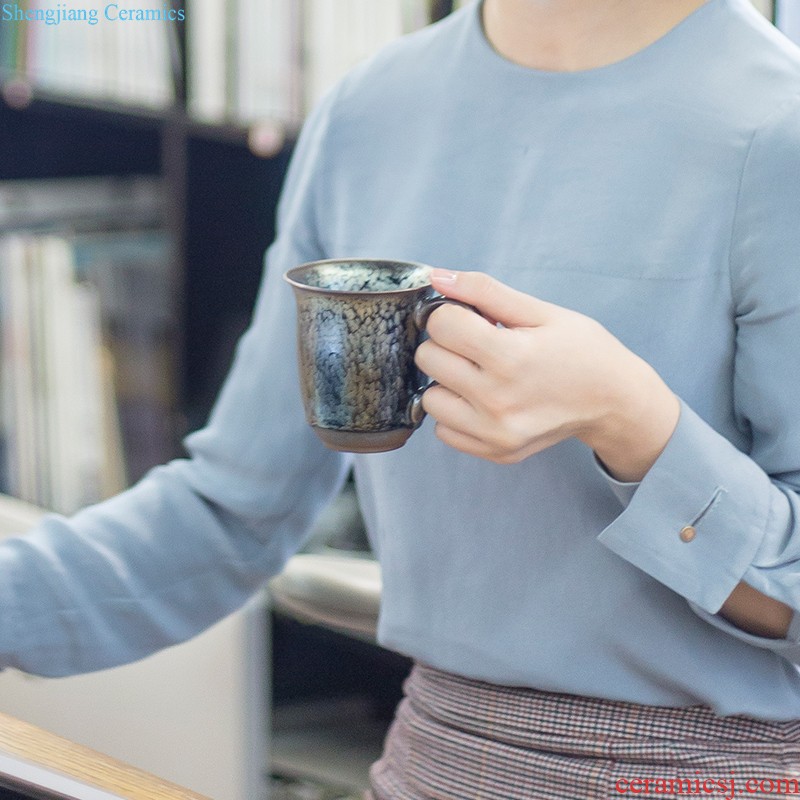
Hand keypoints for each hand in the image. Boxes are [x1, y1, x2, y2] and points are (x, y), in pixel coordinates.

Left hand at [415, 269, 679, 479]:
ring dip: (447, 382)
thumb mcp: (541, 311)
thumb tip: (437, 277)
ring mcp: (495, 432)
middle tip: (477, 345)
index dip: (451, 314)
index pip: (440, 325)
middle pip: (428, 359)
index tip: (471, 318)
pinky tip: (483, 401)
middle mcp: (498, 400)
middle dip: (447, 344)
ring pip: (430, 398)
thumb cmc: (581, 350)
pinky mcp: (495, 452)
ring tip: (480, 375)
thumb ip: (485, 291)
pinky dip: (457, 413)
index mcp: (510, 357)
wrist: (614, 401)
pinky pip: (444, 430)